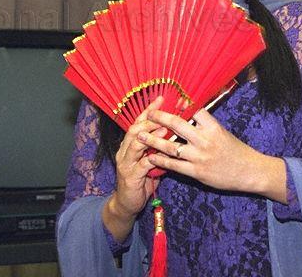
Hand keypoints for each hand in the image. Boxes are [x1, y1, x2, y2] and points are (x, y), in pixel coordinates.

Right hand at [103, 97, 163, 239]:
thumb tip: (176, 130)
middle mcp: (125, 150)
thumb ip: (159, 146)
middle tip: (165, 112)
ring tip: (165, 128)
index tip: (163, 98)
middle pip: (135, 128)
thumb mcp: (152, 159)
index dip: (150, 109)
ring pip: (135, 143)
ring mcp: (125, 163)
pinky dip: (152, 158)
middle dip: (150, 119)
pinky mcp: (130, 177)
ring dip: (150, 135)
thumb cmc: (143, 179)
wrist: (128, 203)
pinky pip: (142, 165)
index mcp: (130, 143)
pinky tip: (162, 154)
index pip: (139, 121)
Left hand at [140, 108, 286, 200]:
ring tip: (140, 136)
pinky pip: (174, 165)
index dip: (179, 103)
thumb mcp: (223, 132)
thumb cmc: (236, 150)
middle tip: (147, 114)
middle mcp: (205, 140)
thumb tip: (189, 111)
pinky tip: (150, 157)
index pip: (193, 109)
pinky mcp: (197, 172)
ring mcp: (200, 156)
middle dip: (159, 118)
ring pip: (171, 146)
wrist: (249, 171)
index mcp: (213, 127)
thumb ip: (205, 124)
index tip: (167, 99)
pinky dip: (160, 160)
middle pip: (177, 124)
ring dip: (153, 140)